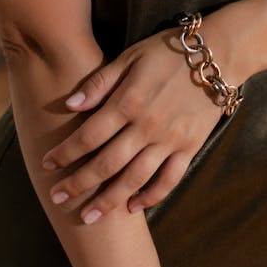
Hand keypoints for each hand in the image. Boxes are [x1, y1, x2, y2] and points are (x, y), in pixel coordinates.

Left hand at [41, 30, 221, 223]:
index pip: (89, 135)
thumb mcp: (131, 56)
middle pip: (106, 164)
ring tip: (88, 216)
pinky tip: (132, 207)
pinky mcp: (190, 147)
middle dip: (78, 184)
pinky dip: (149, 197)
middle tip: (57, 197)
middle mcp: (147, 125)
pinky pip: (168, 180)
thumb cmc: (169, 50)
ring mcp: (170, 140)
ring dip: (108, 200)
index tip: (47, 164)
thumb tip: (70, 105)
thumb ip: (100, 82)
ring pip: (134, 179)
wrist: (219, 54)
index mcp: (129, 101)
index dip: (65, 152)